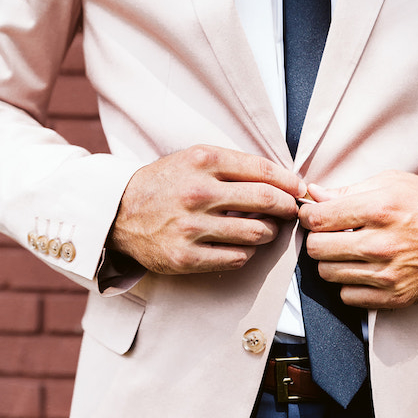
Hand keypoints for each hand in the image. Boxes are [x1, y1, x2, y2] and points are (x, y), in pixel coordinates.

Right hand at [108, 145, 303, 273]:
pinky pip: (237, 258)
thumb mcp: (196, 159)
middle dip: (287, 207)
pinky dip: (247, 252)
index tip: (299, 190)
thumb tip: (287, 180)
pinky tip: (242, 245)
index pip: (263, 171)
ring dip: (270, 232)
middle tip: (291, 211)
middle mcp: (197, 193)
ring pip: (257, 233)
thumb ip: (236, 165)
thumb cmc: (167, 183)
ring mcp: (190, 227)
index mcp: (203, 161)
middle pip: (267, 201)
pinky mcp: (184, 257)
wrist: (117, 212)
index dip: (290, 182)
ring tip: (266, 228)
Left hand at [299, 171, 417, 308]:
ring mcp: (389, 274)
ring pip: (328, 274)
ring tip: (349, 251)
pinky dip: (350, 284)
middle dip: (318, 239)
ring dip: (333, 262)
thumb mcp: (395, 182)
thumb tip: (312, 195)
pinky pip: (348, 297)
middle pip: (317, 249)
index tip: (314, 215)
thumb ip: (350, 190)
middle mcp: (383, 244)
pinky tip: (364, 269)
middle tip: (332, 234)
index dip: (308, 216)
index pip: (318, 219)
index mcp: (381, 209)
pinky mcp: (397, 297)